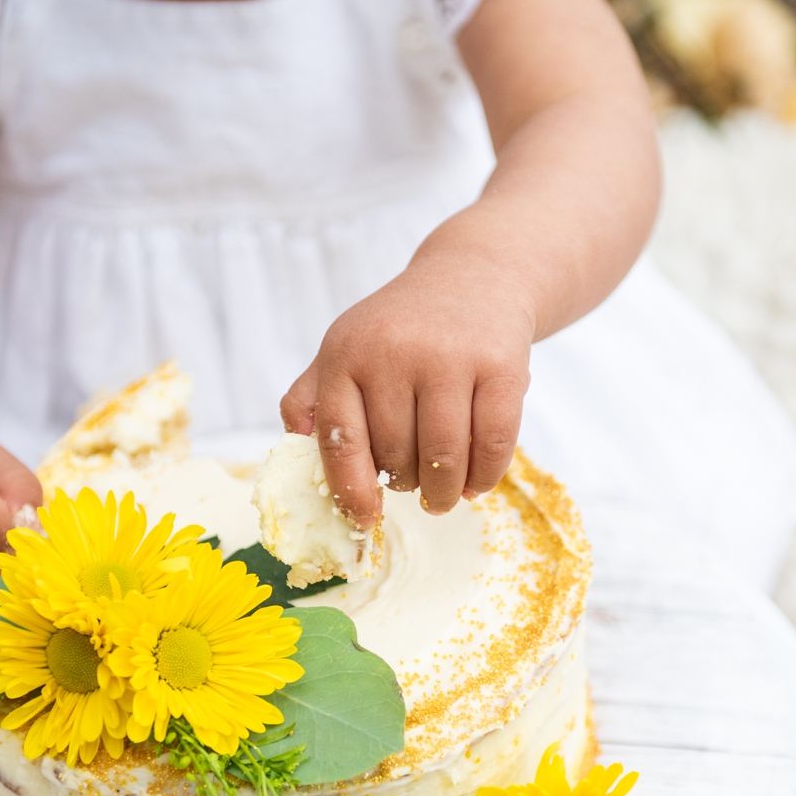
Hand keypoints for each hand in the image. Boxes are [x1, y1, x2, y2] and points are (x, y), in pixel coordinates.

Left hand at [281, 263, 534, 526]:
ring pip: (443, 457)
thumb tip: (294, 454)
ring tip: (442, 496)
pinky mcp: (501, 366)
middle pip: (395, 455)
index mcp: (346, 353)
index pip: (339, 441)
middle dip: (403, 484)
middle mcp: (394, 351)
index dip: (350, 491)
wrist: (473, 277)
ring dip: (443, 492)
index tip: (363, 518)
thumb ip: (311, 399)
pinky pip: (492, 444)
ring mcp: (450, 357)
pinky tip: (475, 483)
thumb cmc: (401, 328)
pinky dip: (484, 477)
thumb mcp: (346, 348)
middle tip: (411, 484)